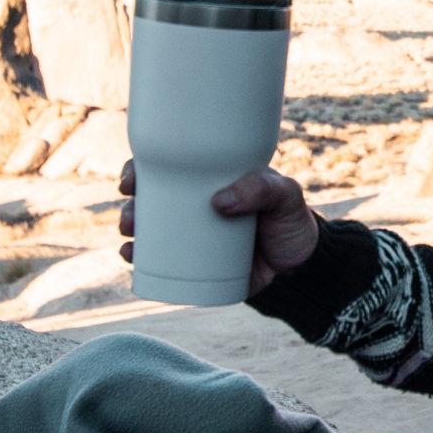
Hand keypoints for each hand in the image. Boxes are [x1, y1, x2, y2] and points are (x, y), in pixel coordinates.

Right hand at [118, 161, 320, 296]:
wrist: (302, 266)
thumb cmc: (292, 221)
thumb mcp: (284, 196)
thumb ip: (260, 190)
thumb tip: (220, 202)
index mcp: (212, 181)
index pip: (171, 166)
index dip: (141, 168)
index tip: (132, 178)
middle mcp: (196, 206)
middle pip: (151, 198)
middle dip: (130, 204)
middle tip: (131, 214)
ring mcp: (193, 236)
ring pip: (150, 228)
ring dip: (130, 229)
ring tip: (130, 235)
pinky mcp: (194, 265)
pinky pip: (159, 261)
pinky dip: (139, 258)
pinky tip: (129, 256)